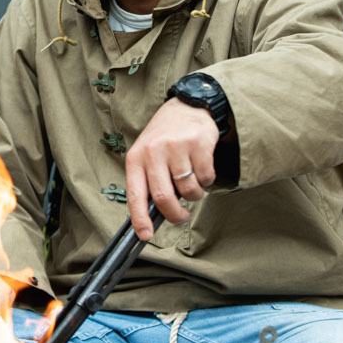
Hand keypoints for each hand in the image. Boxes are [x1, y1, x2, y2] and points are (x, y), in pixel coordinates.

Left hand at [124, 98, 218, 239]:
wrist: (186, 106)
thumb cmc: (164, 137)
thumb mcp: (147, 154)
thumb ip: (149, 181)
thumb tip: (152, 216)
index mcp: (136, 158)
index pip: (135, 194)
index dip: (140, 219)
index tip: (145, 235)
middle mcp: (154, 152)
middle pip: (164, 198)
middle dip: (175, 215)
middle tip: (181, 216)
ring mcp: (176, 147)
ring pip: (188, 190)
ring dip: (194, 194)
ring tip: (192, 181)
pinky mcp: (198, 144)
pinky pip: (206, 178)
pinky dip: (207, 180)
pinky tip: (201, 167)